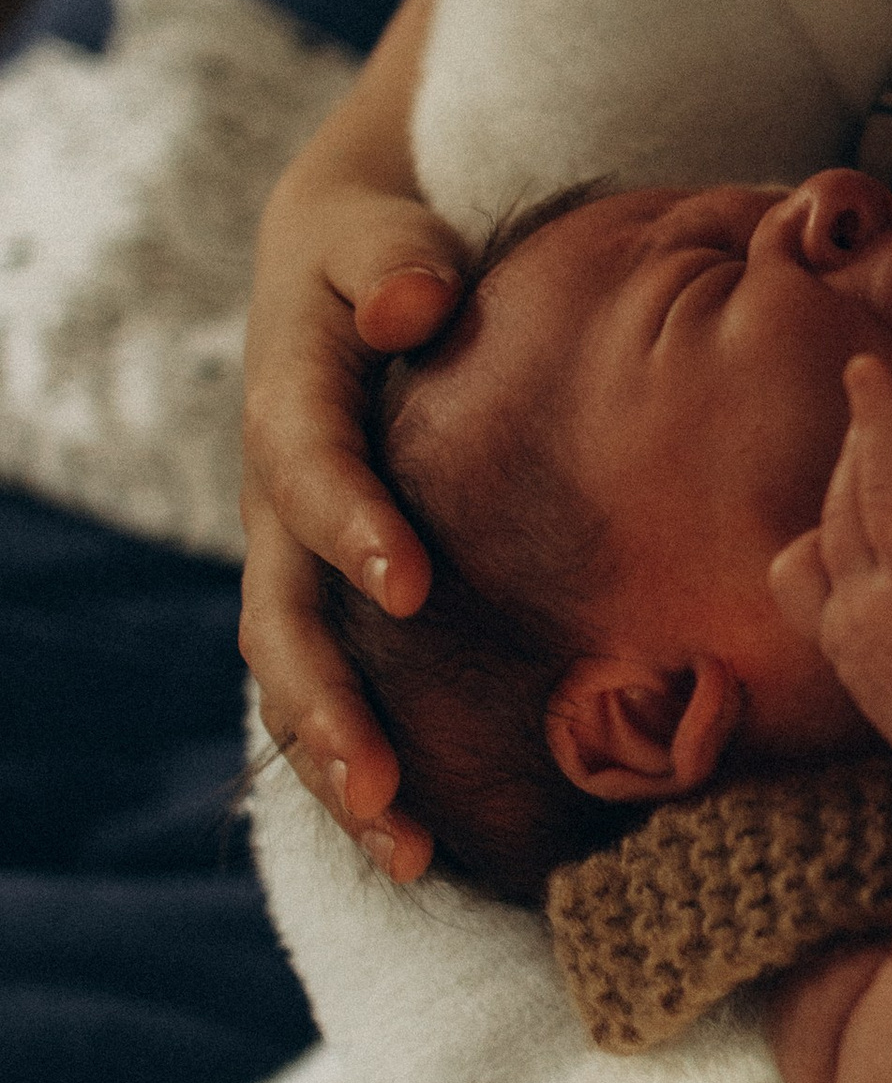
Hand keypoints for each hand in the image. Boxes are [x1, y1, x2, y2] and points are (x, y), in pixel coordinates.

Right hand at [239, 0, 461, 876]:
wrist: (344, 271)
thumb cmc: (385, 250)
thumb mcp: (381, 228)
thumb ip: (395, 261)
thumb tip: (414, 305)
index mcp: (291, 407)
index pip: (310, 471)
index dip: (352, 526)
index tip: (412, 585)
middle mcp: (275, 504)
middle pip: (281, 619)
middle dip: (329, 705)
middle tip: (388, 780)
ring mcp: (291, 564)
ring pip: (293, 682)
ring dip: (340, 770)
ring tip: (408, 854)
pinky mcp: (323, 601)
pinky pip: (327, 695)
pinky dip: (360, 770)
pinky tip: (424, 849)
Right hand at [769, 353, 891, 761]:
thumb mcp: (889, 682)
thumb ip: (857, 626)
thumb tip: (819, 571)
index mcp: (851, 633)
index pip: (814, 552)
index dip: (829, 502)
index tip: (844, 467)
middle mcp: (876, 610)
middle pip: (846, 506)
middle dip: (852, 436)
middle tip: (860, 374)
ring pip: (885, 493)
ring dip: (878, 425)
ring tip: (873, 372)